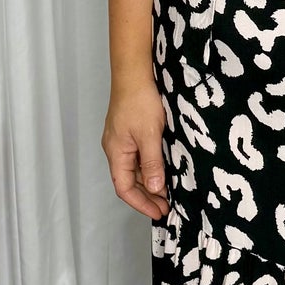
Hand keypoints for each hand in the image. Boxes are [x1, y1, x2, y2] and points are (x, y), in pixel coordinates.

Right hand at [103, 79, 170, 218]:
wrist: (135, 73)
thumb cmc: (139, 100)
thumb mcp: (149, 135)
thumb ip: (151, 163)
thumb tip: (154, 187)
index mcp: (116, 152)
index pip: (124, 188)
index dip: (141, 203)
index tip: (159, 212)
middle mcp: (116, 149)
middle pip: (128, 181)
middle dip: (147, 196)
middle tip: (167, 206)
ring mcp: (122, 140)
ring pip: (134, 170)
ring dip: (149, 183)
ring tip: (168, 193)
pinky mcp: (130, 132)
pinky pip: (138, 157)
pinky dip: (150, 168)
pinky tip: (163, 170)